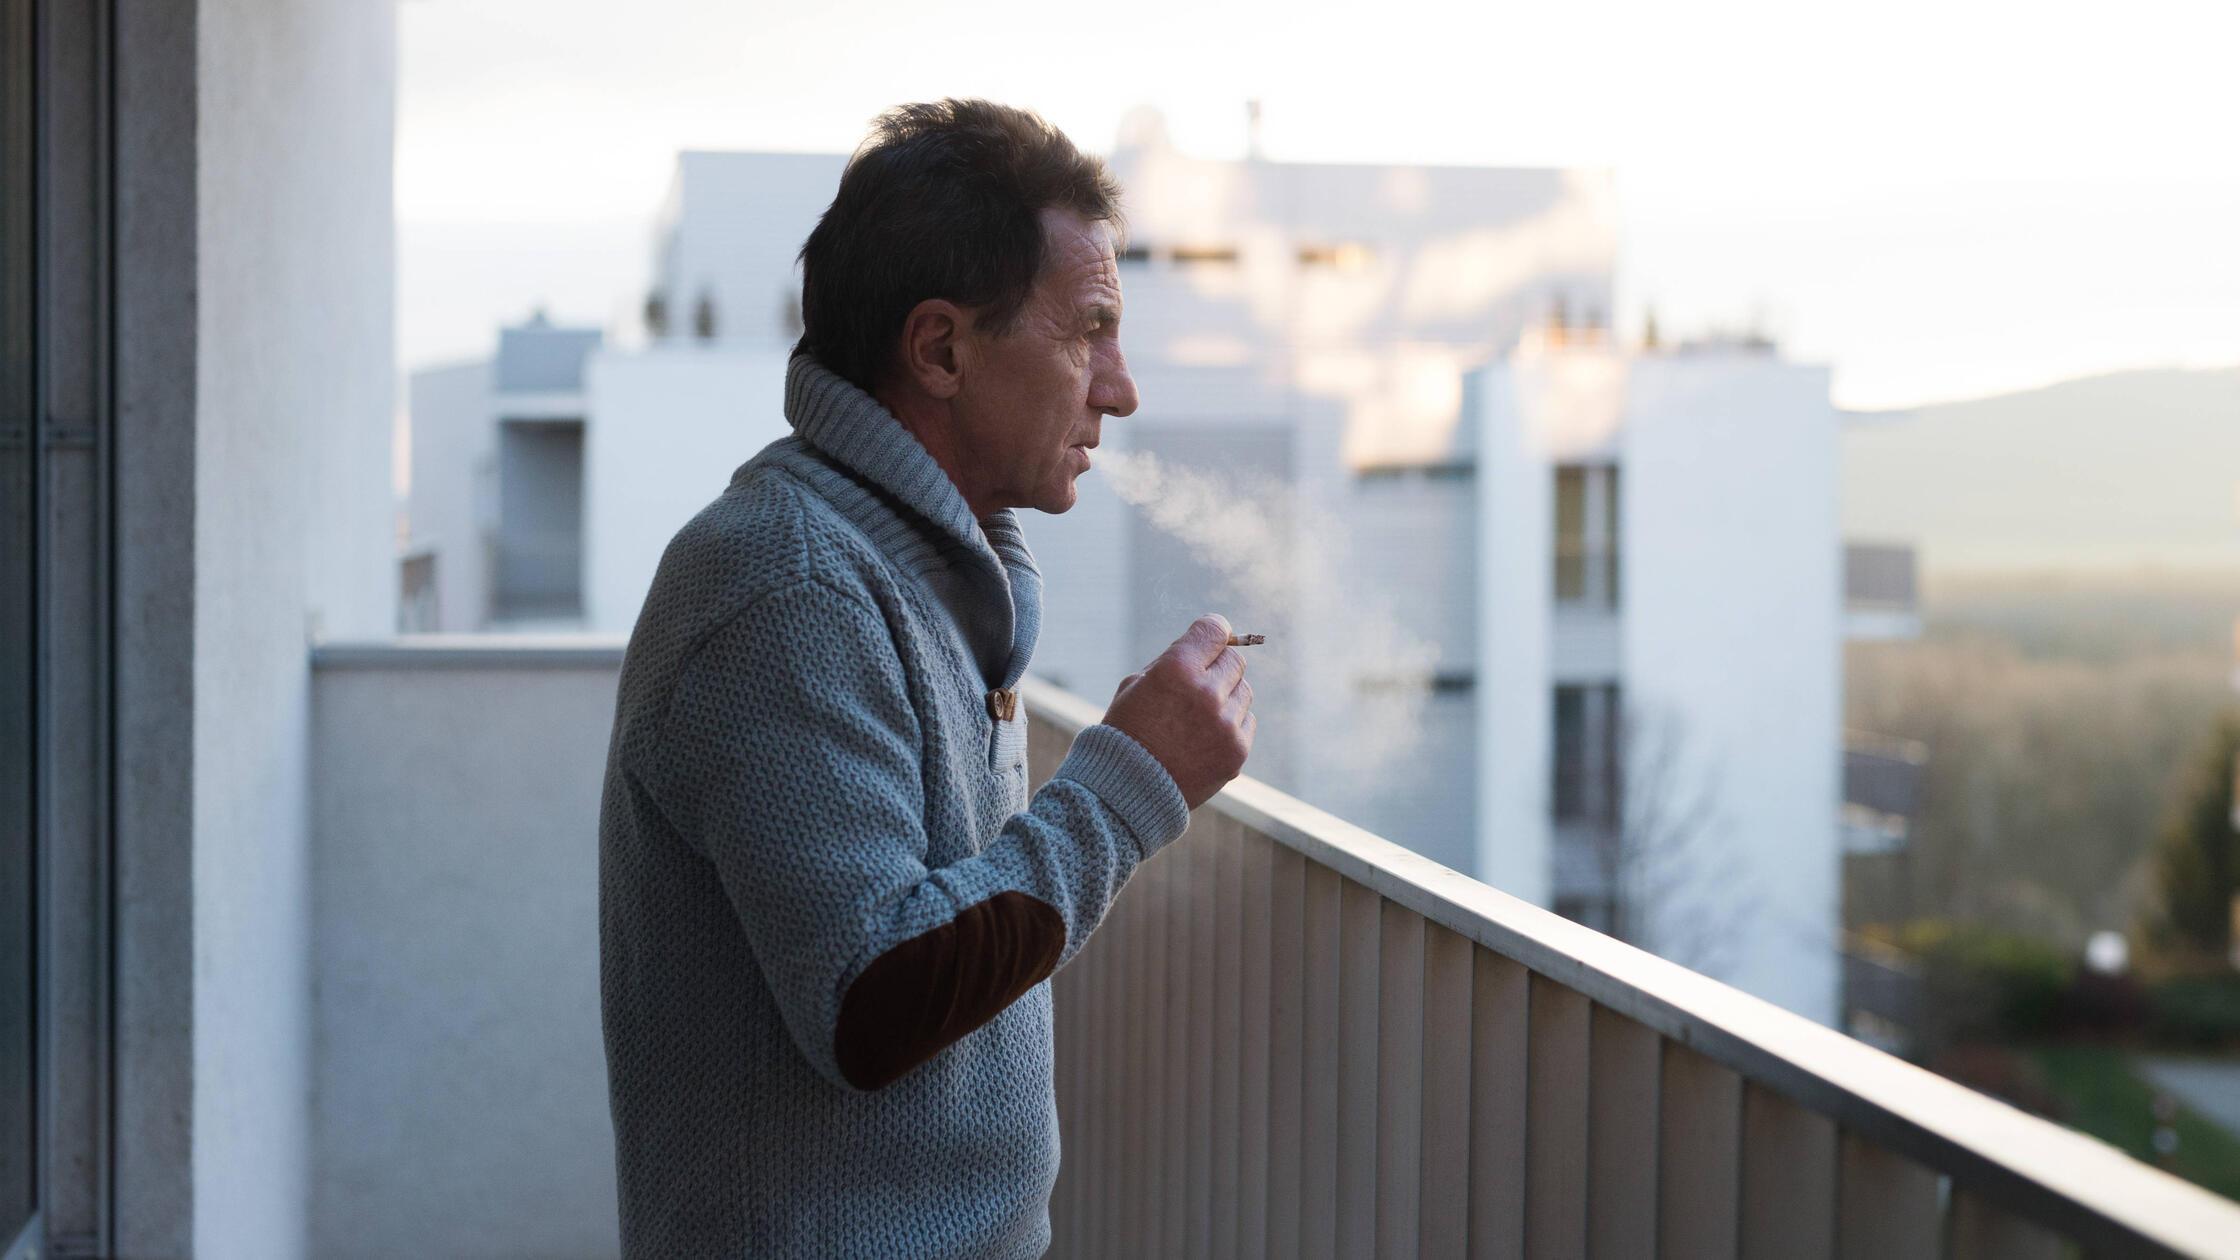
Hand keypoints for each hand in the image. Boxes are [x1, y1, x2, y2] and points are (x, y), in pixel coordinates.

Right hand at [1100, 613, 1254, 809]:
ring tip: (1196, 717)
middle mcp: (1206, 693)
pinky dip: (1231, 724)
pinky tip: (1204, 737)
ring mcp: (1225, 724)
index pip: (1214, 629)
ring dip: (1226, 696)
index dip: (1212, 631)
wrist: (1128, 792)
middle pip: (1234, 660)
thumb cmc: (1127, 732)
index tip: (1209, 638)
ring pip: (1244, 691)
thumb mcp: (1134, 685)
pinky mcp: (1237, 750)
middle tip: (1196, 685)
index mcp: (1176, 669)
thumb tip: (1209, 645)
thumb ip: (1172, 660)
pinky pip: (1247, 720)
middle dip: (1217, 667)